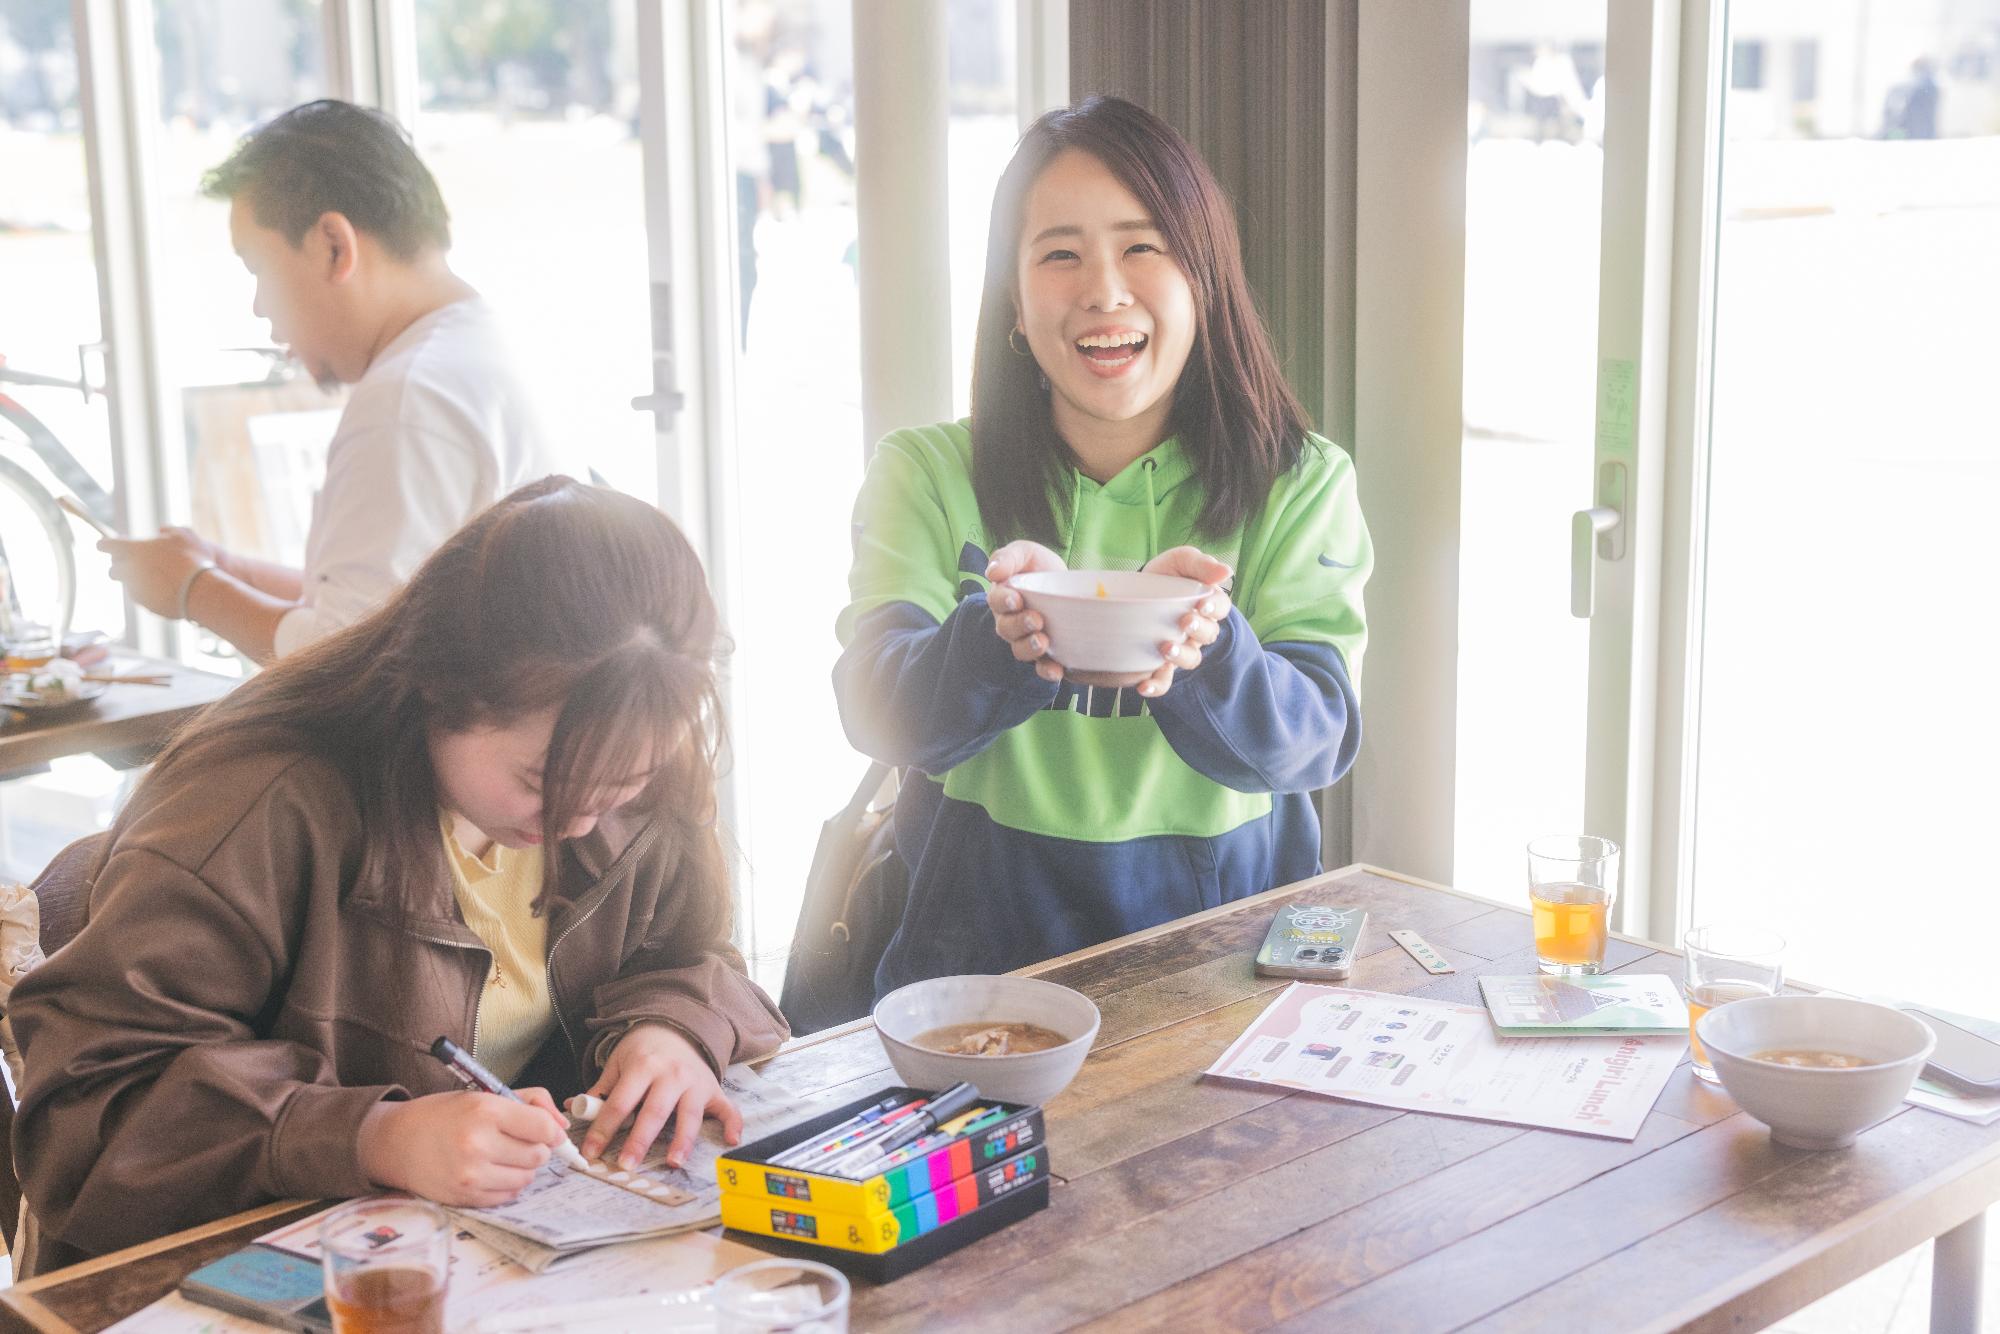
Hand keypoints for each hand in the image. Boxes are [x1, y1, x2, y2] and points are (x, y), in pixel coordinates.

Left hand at [98, 528, 222, 618]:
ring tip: (159, 578)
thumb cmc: (192, 559)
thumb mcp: (185, 535)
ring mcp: (135, 589)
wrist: (200, 591)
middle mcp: (127, 570)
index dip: (107, 544)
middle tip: (138, 563)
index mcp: (132, 549)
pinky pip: (143, 598)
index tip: (108, 545)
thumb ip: (170, 530)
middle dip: (122, 565)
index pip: (106, 545)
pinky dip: (151, 594)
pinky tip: (168, 591)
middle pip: (114, 568)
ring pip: (129, 584)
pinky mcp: (144, 605)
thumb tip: (163, 530)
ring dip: (138, 581)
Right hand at [357, 1088, 567, 1206]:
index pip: (543, 1128)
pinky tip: (490, 1171)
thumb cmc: (443, 1115)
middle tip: (517, 1141)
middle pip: (539, 1155)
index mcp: (485, 1111)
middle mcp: (479, 1144)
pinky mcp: (465, 1197)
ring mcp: (471, 1175)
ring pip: (526, 1178)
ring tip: (501, 1156)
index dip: (551, 1130)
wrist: (397, 1142)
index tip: (547, 1131)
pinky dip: (506, 1185)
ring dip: (522, 1168)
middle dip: (536, 1148)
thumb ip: (530, 1102)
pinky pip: (507, 1196)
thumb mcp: (484, 1095)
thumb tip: (561, 1125)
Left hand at [580, 1023, 739, 1169]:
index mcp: (643, 1067)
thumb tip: (574, 1108)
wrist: (674, 1028)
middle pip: (654, 1111)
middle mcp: (671, 1074)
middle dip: (640, 1140)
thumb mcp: (617, 1063)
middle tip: (627, 1164)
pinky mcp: (713, 1089)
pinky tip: (731, 1140)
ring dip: (682, 1139)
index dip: (604, 1129)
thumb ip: (600, 1089)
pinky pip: (727, 1108)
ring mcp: (695, 1082)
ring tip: (673, 1162)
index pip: (620, 1103)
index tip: (591, 1152)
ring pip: (689, 1114)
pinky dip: (733, 1123)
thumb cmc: (642, 1051)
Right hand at [985, 540, 1067, 681]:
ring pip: (1021, 650)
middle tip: (1036, 620)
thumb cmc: (1039, 567)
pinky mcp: (1045, 654)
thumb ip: (1008, 557)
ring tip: (1043, 642)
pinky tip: (1057, 671)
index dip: (1004, 602)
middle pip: (1007, 628)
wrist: (1067, 585)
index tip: (1016, 599)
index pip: (997, 602)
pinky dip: (1047, 671)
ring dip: (1030, 648)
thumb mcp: (1025, 553)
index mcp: (1003, 598)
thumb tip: (993, 572)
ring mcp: (1026, 639)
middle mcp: (1010, 622)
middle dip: (1019, 625)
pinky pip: (1041, 667)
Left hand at [1135, 546, 1232, 698]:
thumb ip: (1201, 564)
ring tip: (1166, 648)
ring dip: (1181, 656)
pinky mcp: (1158, 663)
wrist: (1130, 589)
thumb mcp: (1180, 560)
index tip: (1203, 603)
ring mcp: (1180, 648)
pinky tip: (1143, 685)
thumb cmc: (1164, 574)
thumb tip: (1227, 572)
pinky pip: (1163, 680)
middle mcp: (1197, 630)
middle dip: (1199, 629)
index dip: (1215, 608)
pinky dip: (1156, 685)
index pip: (1220, 608)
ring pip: (1191, 659)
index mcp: (1207, 605)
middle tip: (1184, 621)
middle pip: (1208, 635)